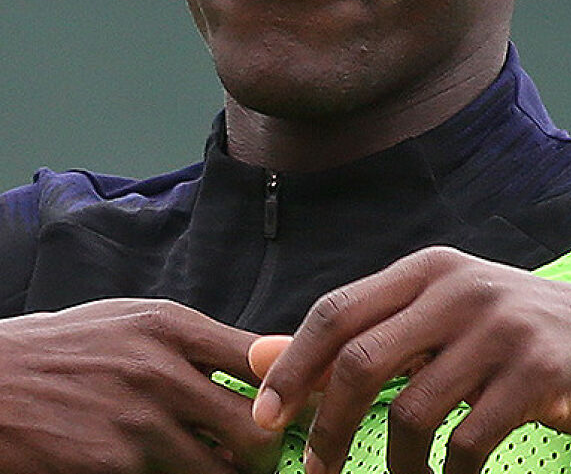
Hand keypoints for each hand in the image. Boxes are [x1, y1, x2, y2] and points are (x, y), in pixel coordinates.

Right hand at [0, 297, 281, 473]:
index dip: (289, 386)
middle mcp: (162, 371)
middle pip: (256, 427)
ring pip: (221, 472)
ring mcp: (138, 424)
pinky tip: (165, 472)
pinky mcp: (114, 467)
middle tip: (258, 459)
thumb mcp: (130, 321)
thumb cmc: (64, 349)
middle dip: (266, 452)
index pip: (261, 356)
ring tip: (215, 469)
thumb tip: (260, 358)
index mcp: (171, 325)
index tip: (296, 405)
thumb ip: (193, 341)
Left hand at [251, 247, 570, 473]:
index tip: (265, 418)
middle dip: (328, 424)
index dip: (292, 367)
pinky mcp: (537, 371)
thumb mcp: (432, 318)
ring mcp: (499, 327)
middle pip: (362, 359)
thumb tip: (259, 356)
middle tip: (317, 468)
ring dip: (394, 463)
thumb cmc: (505, 330)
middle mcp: (456, 288)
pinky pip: (469, 440)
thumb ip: (356, 334)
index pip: (337, 312)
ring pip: (412, 409)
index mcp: (425, 270)